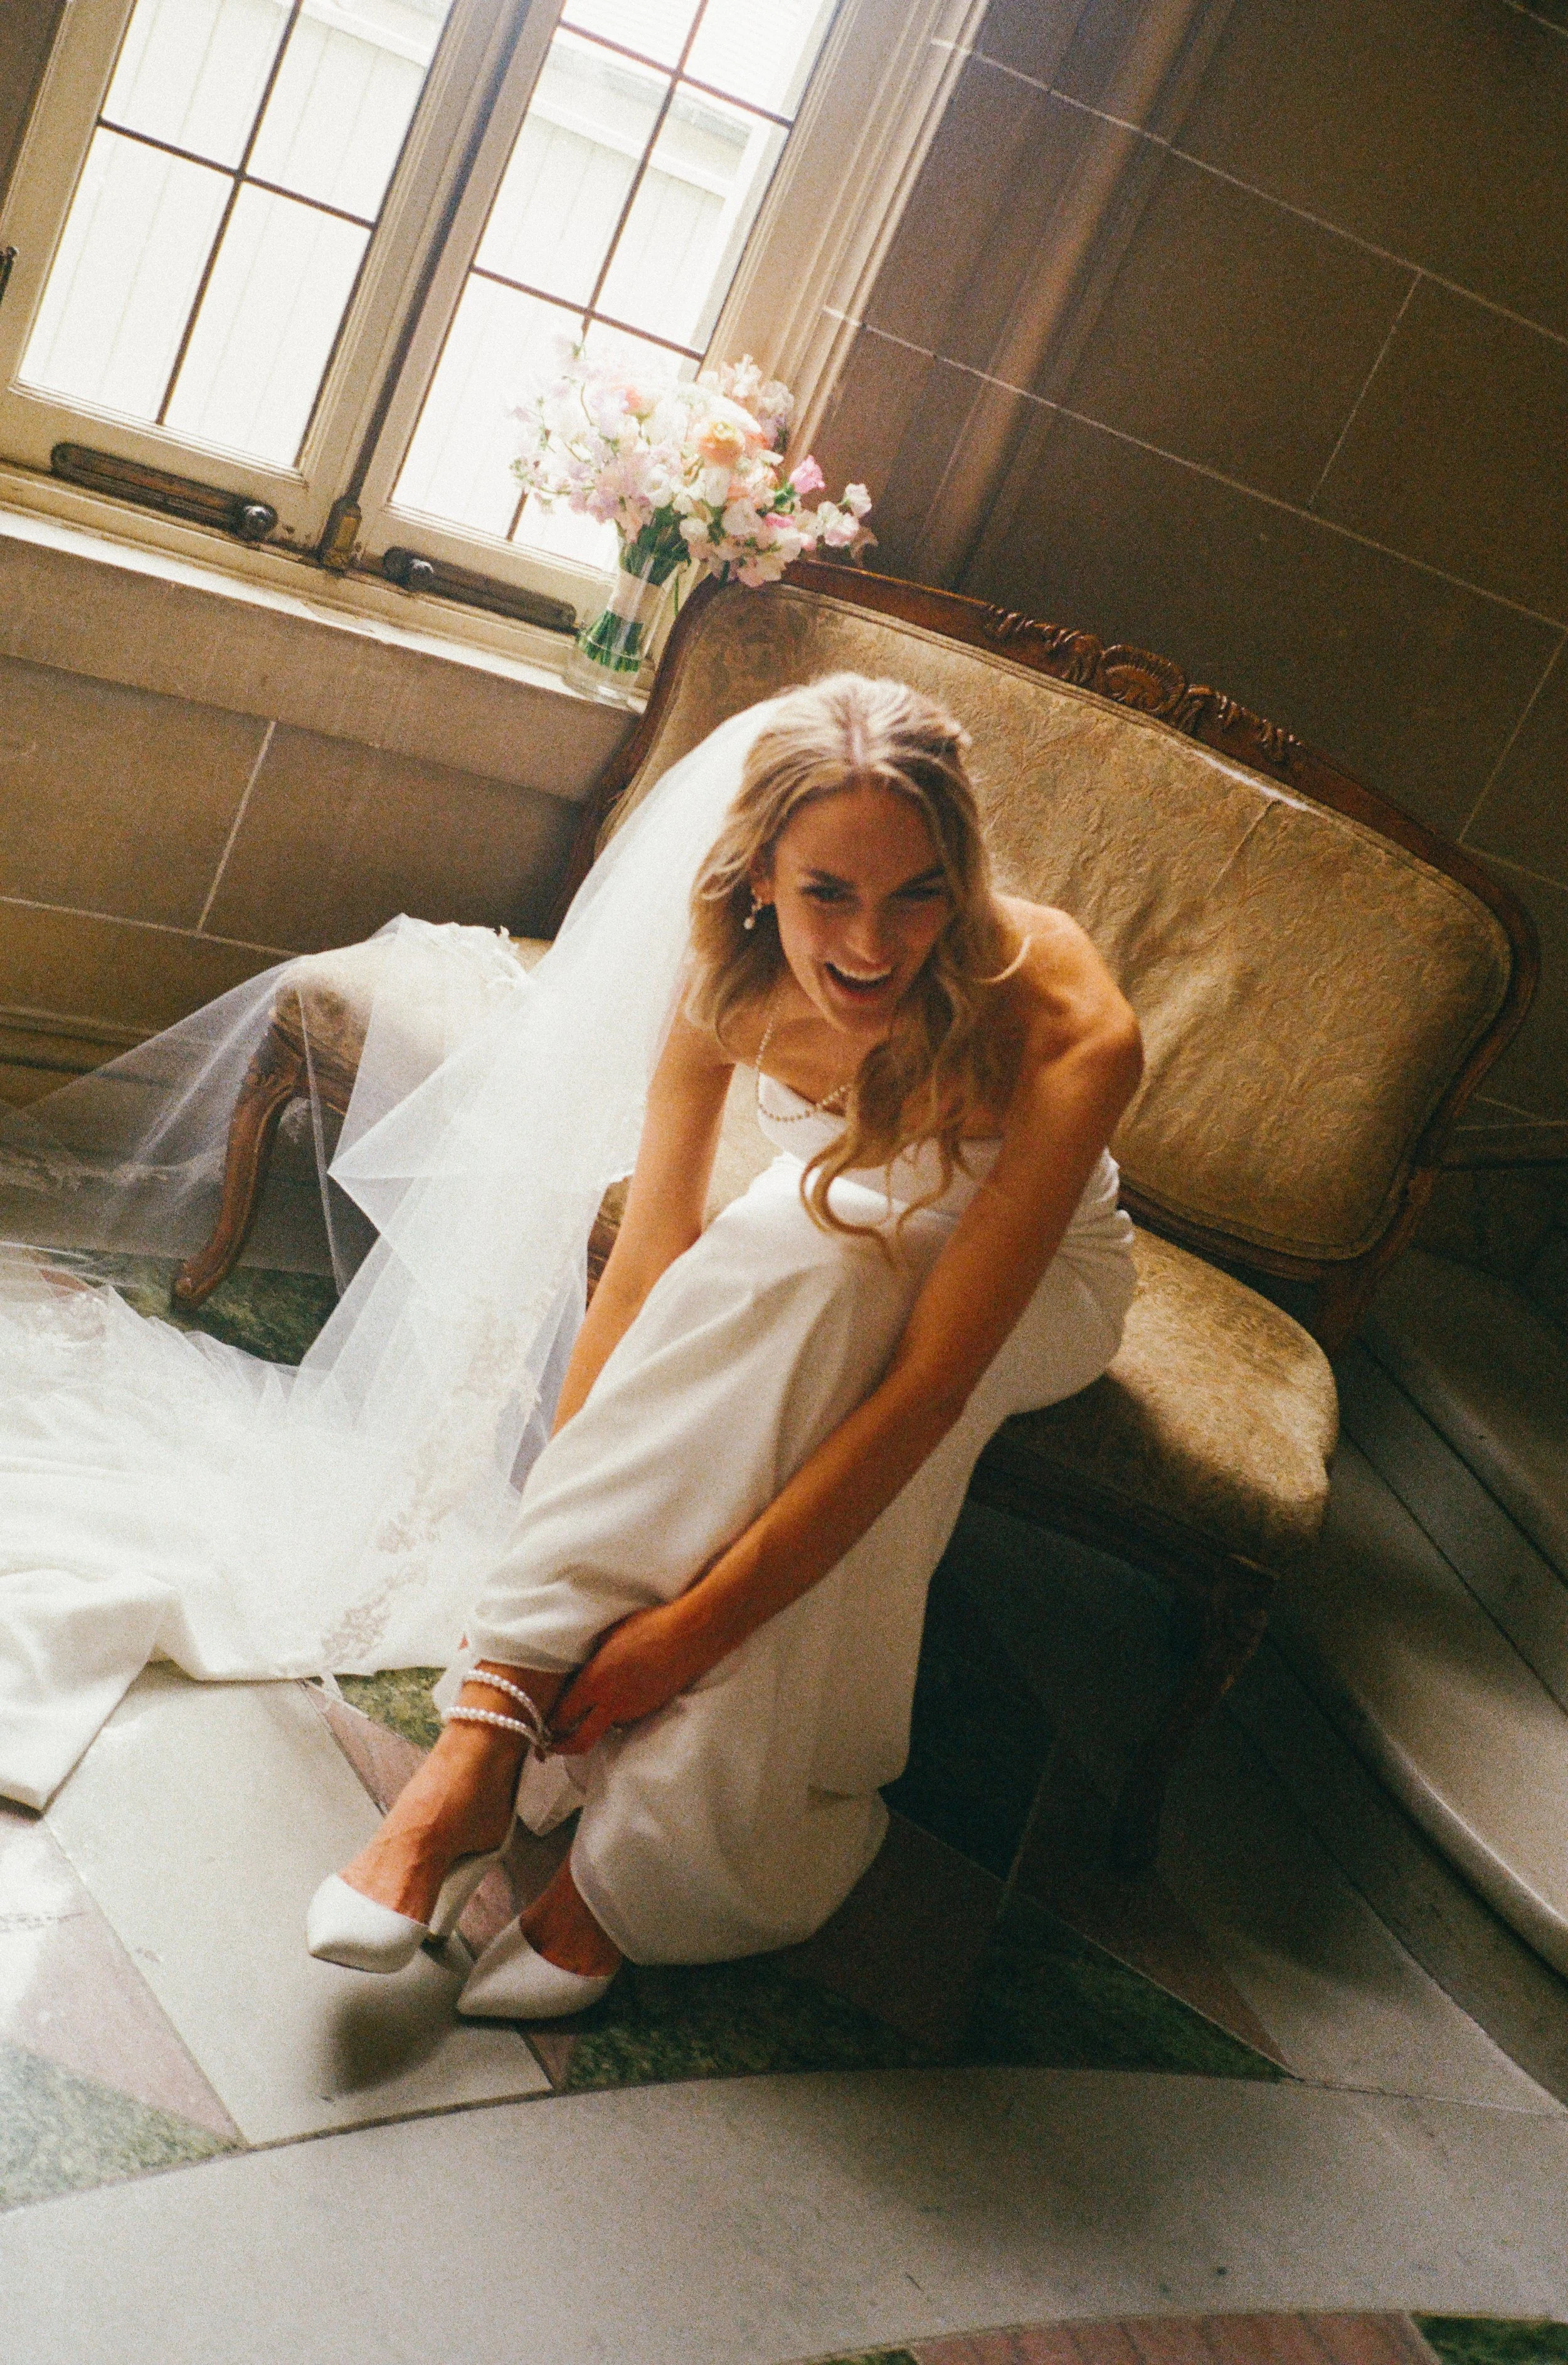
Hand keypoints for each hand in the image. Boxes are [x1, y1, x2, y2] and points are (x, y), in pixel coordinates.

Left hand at [548, 1601, 702, 1756]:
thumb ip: (591, 1657)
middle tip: (552, 1746)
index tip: (542, 1726)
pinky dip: (618, 1712)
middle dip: (562, 1748)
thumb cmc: (648, 1627)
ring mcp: (633, 1710)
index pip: (562, 1715)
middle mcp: (611, 1704)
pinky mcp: (650, 1709)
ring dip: (595, 1723)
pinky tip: (622, 1692)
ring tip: (591, 1706)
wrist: (689, 1636)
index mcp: (595, 1683)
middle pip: (580, 1741)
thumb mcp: (608, 1635)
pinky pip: (626, 1717)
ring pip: (605, 1726)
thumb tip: (581, 1665)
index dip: (549, 1725)